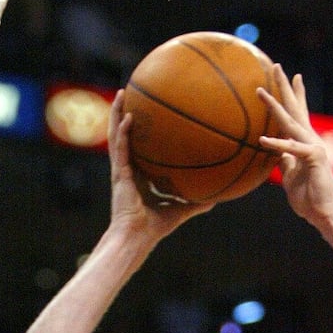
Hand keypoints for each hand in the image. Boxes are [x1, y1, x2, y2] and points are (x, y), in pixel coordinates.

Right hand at [108, 93, 211, 235]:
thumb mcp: (179, 211)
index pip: (136, 149)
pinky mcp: (119, 175)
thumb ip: (194, 204)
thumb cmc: (154, 229)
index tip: (145, 114)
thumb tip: (216, 198)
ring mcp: (120, 171)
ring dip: (117, 114)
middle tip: (131, 94)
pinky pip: (120, 148)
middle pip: (123, 136)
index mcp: (137, 177)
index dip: (138, 132)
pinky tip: (129, 116)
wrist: (137, 239)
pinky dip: (123, 132)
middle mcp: (126, 170)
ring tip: (123, 93)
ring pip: (116, 136)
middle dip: (124, 114)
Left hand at [258, 66, 332, 226]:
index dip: (296, 95)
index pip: (299, 115)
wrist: (325, 214)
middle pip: (295, 109)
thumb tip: (278, 153)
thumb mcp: (291, 177)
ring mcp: (313, 146)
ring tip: (260, 91)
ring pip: (290, 122)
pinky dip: (277, 144)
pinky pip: (291, 149)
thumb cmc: (309, 199)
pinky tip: (263, 139)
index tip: (294, 77)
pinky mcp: (314, 157)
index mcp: (306, 143)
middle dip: (286, 87)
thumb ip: (286, 162)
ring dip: (274, 106)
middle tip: (277, 66)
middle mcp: (311, 139)